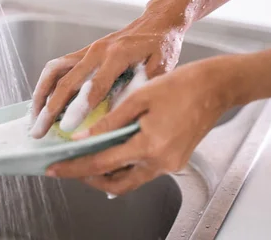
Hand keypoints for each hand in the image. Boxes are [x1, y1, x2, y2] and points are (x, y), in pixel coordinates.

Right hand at [29, 0, 191, 138]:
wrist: (158, 21)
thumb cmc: (162, 46)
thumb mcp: (160, 69)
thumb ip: (139, 90)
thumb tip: (118, 115)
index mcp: (117, 56)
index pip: (94, 86)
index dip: (79, 108)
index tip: (67, 129)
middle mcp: (97, 51)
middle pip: (65, 81)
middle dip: (49, 109)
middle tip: (38, 132)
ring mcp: (87, 49)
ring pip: (54, 71)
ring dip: (40, 95)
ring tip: (33, 118)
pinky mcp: (83, 51)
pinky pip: (57, 67)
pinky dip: (46, 85)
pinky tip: (43, 102)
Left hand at [45, 56, 244, 194]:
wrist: (216, 87)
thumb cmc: (181, 85)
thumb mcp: (139, 97)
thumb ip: (110, 121)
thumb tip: (84, 138)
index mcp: (151, 146)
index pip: (102, 164)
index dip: (74, 168)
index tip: (54, 169)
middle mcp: (161, 162)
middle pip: (117, 184)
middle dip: (89, 179)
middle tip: (69, 167)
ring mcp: (170, 165)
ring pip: (131, 180)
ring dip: (108, 174)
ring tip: (87, 158)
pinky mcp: (175, 161)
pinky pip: (144, 170)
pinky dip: (125, 165)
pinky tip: (113, 150)